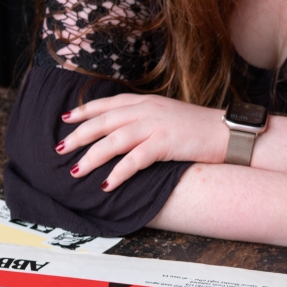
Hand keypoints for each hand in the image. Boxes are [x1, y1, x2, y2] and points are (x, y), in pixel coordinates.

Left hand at [58, 94, 227, 189]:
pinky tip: (106, 184)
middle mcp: (146, 110)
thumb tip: (122, 128)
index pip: (107, 104)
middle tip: (59, 149)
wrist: (226, 131)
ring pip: (113, 140)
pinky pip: (134, 160)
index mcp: (145, 102)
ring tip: (75, 171)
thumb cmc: (197, 127)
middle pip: (103, 122)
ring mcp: (155, 125)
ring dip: (91, 157)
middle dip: (79, 136)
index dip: (84, 111)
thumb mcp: (167, 114)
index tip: (65, 119)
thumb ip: (144, 117)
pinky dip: (118, 173)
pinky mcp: (165, 143)